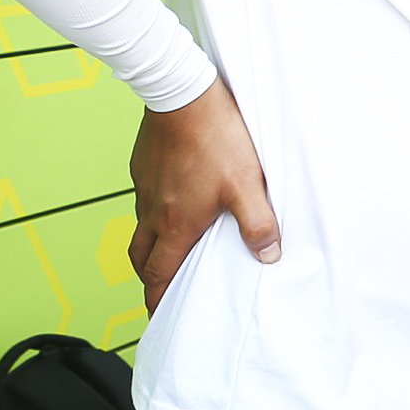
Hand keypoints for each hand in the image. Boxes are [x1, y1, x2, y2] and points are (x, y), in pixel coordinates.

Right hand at [127, 76, 278, 313]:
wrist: (182, 94)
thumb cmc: (215, 138)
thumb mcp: (247, 185)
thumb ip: (258, 224)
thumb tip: (268, 255)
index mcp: (175, 224)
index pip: (158, 276)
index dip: (158, 300)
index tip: (161, 315)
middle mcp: (152, 212)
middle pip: (141, 259)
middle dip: (150, 279)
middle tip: (163, 289)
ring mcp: (144, 188)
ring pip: (141, 229)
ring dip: (152, 246)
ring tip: (171, 249)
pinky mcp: (142, 166)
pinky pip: (143, 200)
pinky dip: (154, 213)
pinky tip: (175, 202)